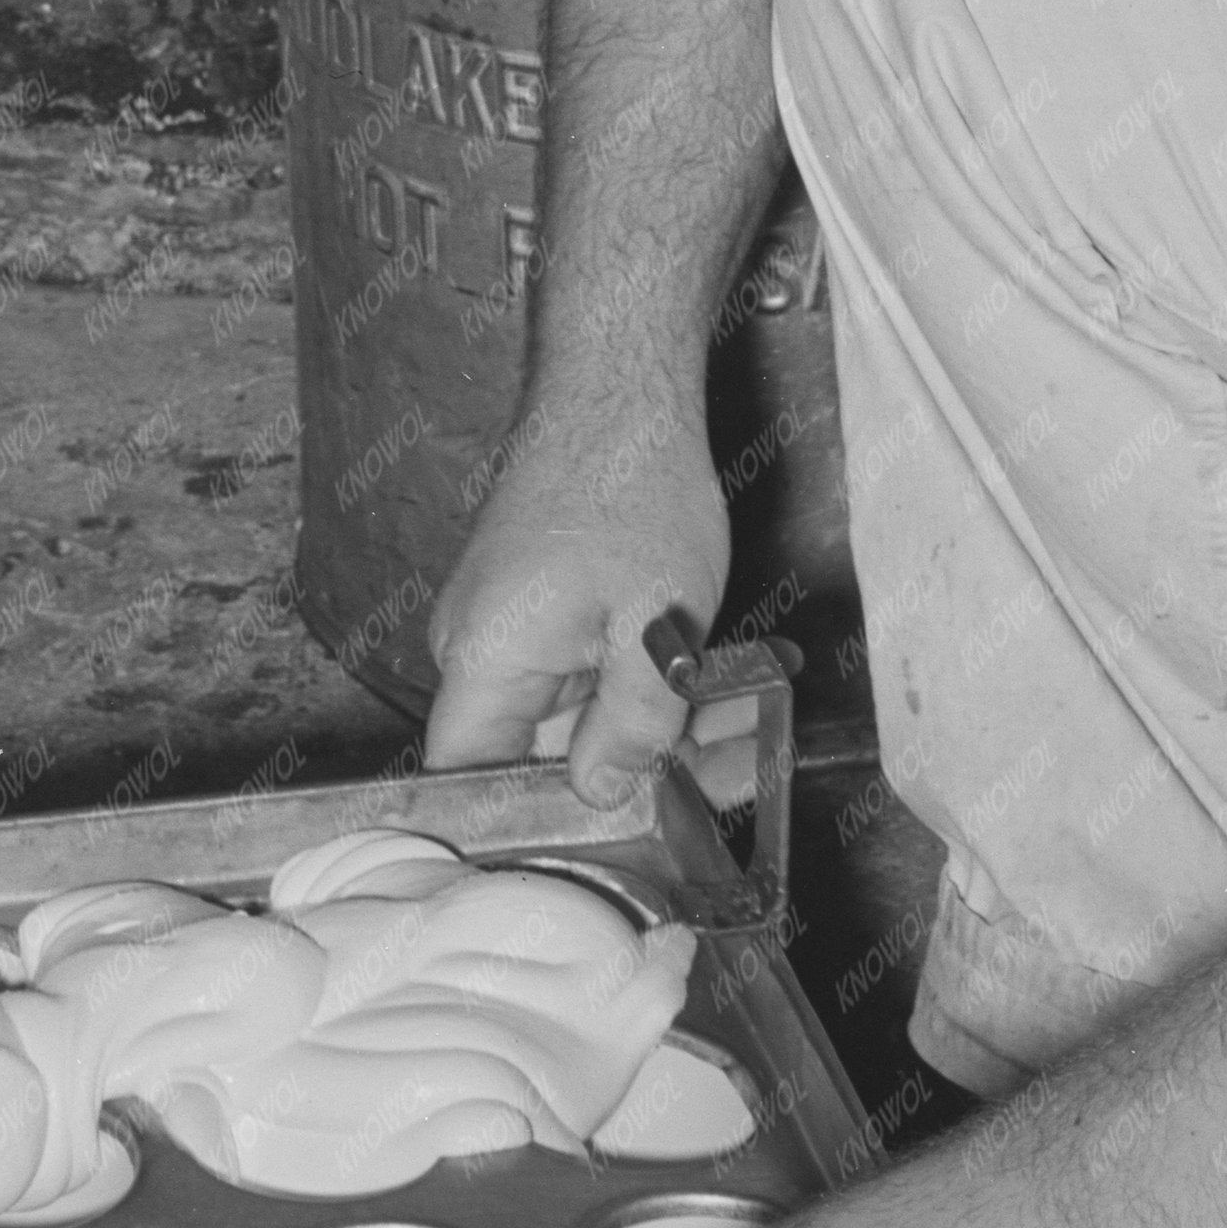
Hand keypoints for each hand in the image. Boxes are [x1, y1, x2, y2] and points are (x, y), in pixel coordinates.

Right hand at [421, 397, 729, 790]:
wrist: (618, 384)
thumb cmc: (630, 485)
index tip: (607, 843)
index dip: (528, 825)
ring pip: (584, 711)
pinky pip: (594, 666)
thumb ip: (631, 728)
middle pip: (546, 752)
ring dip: (667, 720)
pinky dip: (654, 676)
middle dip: (643, 768)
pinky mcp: (546, 603)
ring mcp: (513, 623)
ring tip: (755, 717)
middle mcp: (482, 648)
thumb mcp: (655, 629)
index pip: (471, 781)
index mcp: (485, 660)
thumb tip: (602, 796)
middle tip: (736, 771)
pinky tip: (731, 676)